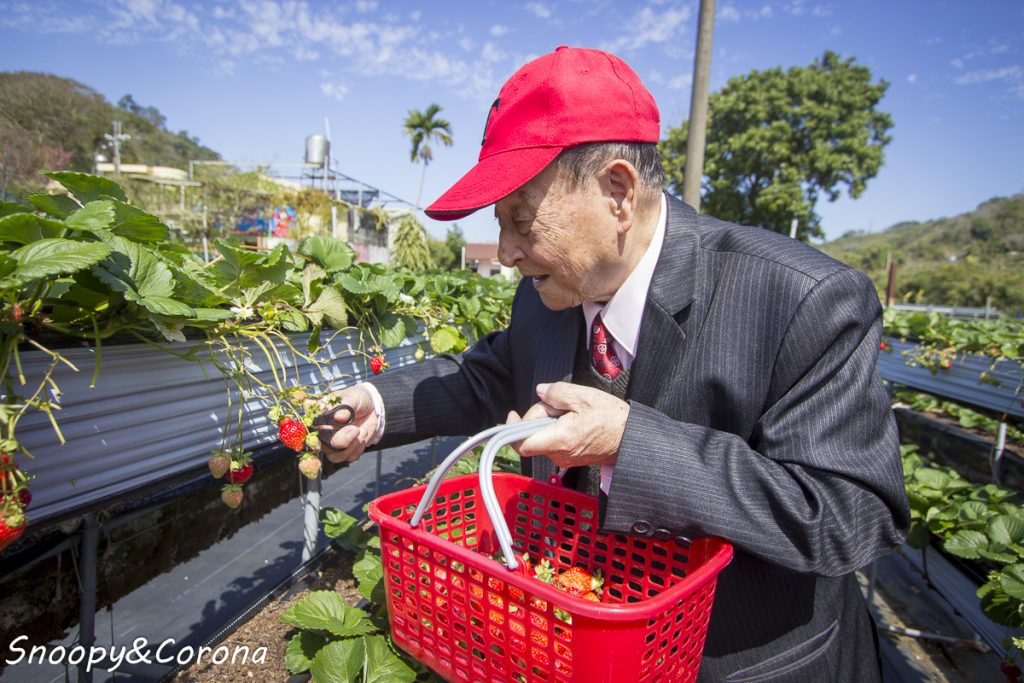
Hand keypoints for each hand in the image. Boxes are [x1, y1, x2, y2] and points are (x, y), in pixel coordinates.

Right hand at [315, 385, 378, 463]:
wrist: (372, 407)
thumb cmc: (358, 399)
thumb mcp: (353, 397)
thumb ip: (345, 405)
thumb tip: (338, 416)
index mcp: (320, 415)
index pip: (309, 428)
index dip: (310, 439)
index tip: (316, 445)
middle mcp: (323, 431)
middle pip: (323, 445)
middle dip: (342, 440)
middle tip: (356, 429)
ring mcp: (333, 442)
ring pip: (335, 456)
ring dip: (351, 447)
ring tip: (362, 432)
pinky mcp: (345, 449)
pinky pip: (349, 457)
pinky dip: (359, 448)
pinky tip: (363, 435)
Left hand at [511, 382, 628, 467]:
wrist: (631, 438)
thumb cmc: (611, 418)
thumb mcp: (584, 396)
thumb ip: (557, 392)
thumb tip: (541, 391)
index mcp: (560, 439)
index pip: (522, 444)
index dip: (511, 430)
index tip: (511, 415)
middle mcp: (559, 454)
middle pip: (533, 434)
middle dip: (540, 415)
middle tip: (560, 404)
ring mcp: (563, 459)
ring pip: (543, 436)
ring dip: (550, 421)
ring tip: (573, 413)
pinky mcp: (569, 458)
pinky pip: (553, 440)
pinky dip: (557, 428)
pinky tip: (574, 421)